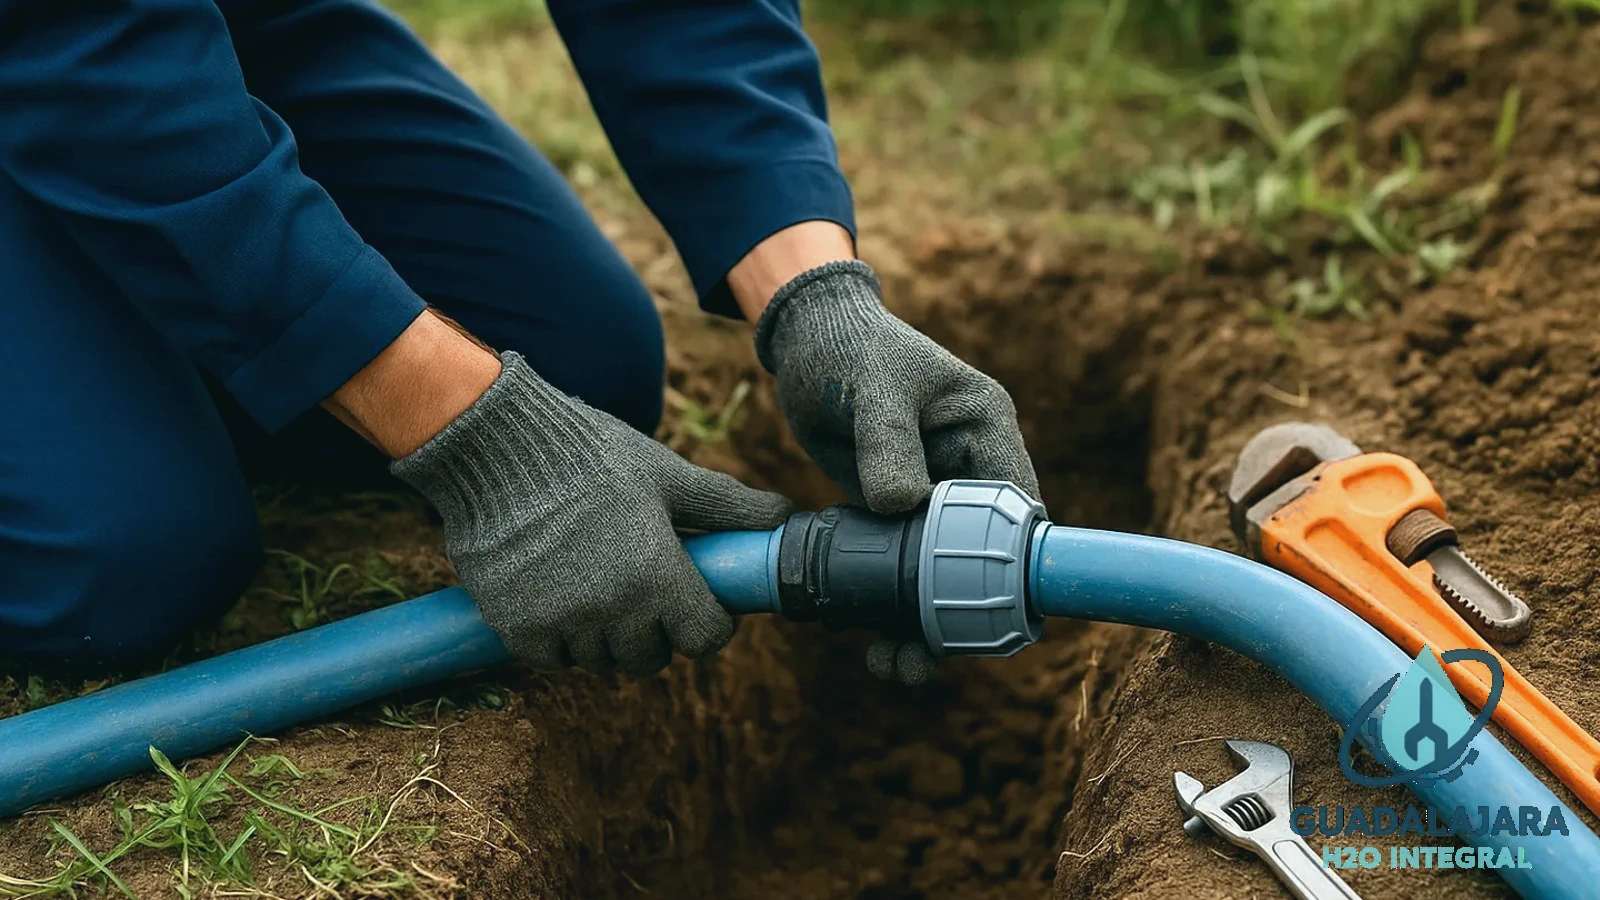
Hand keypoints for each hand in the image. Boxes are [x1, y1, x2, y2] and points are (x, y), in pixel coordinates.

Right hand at [391, 352, 792, 675]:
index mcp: (658, 575)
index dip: (708, 621)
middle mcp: (613, 610)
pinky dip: (560, 637)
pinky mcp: (518, 629)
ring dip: (606, 635)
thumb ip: (726, 506)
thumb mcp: (667, 475)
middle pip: (652, 657)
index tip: (697, 600)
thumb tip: (784, 514)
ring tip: (595, 582)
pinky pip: (555, 658)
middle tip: (640, 586)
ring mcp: (564, 623)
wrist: (496, 447)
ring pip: (602, 661)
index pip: (705, 638)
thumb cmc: (591, 455)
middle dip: (654, 630)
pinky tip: (558, 593)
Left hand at [754, 259, 1040, 683]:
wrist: (803, 342)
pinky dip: (887, 603)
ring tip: (891, 666)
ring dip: (920, 621)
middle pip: (981, 553)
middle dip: (960, 611)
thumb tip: (901, 503)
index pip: (1016, 504)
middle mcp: (968, 466)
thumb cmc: (847, 348)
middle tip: (925, 656)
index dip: (1014, 562)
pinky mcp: (895, 512)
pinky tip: (866, 639)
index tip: (999, 615)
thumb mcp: (870, 388)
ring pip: (940, 572)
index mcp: (985, 429)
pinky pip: (901, 567)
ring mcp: (932, 494)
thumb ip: (887, 442)